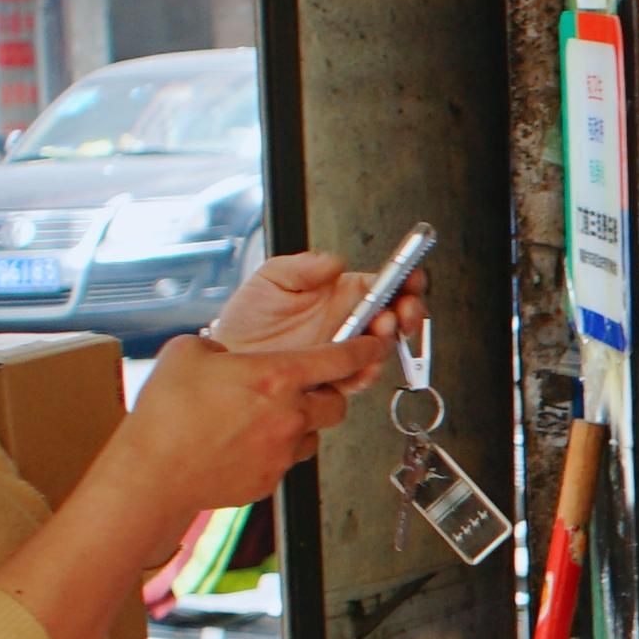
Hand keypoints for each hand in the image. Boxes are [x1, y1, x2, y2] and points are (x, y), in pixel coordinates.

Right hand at [103, 332, 383, 512]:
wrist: (153, 474)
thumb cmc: (166, 416)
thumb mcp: (187, 353)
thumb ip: (217, 348)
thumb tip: (222, 354)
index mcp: (275, 377)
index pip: (339, 359)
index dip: (363, 349)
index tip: (374, 344)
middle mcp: (289, 416)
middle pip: (336, 403)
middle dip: (327, 394)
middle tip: (303, 390)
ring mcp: (282, 452)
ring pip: (312, 436)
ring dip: (299, 426)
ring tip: (263, 420)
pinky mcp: (269, 480)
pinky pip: (284, 462)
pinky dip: (273, 452)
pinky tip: (241, 445)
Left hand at [207, 246, 427, 367]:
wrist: (228, 356)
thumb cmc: (249, 318)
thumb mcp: (271, 279)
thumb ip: (303, 266)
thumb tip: (333, 261)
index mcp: (343, 293)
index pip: (385, 283)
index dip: (404, 279)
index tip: (410, 278)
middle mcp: (350, 322)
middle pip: (395, 316)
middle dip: (407, 312)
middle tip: (401, 310)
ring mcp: (345, 350)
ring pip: (382, 347)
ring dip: (388, 341)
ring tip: (378, 332)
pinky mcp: (335, 376)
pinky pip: (360, 376)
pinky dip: (367, 372)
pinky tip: (362, 363)